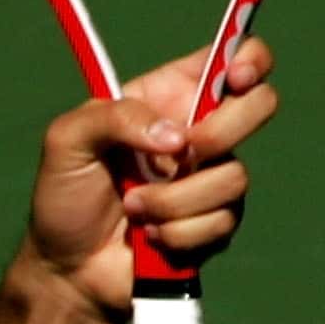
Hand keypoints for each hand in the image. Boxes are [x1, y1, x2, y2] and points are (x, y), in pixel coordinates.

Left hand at [21, 38, 276, 317]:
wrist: (68, 266)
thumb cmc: (64, 196)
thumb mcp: (67, 140)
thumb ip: (114, 117)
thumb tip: (176, 138)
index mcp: (167, 98)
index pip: (232, 57)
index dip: (248, 56)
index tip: (236, 77)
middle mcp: (198, 132)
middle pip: (260, 105)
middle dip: (219, 133)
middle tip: (176, 155)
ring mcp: (212, 178)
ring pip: (234, 176)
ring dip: (173, 200)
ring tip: (133, 208)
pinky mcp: (216, 223)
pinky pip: (221, 221)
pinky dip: (176, 231)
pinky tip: (148, 235)